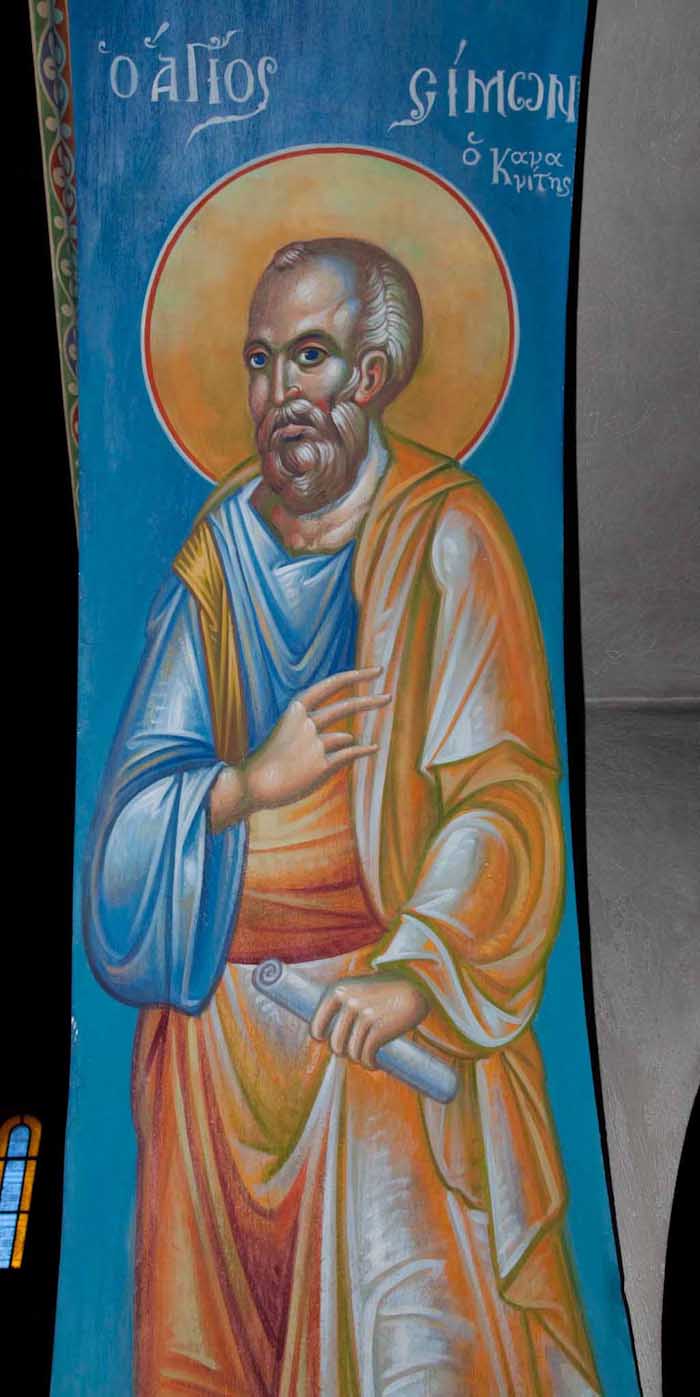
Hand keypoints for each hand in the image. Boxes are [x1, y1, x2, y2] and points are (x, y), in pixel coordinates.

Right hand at [209, 668, 389, 829]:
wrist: (253, 785)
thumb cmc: (269, 761)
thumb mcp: (286, 735)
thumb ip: (316, 732)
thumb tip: (350, 736)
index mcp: (295, 709)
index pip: (330, 685)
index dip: (355, 676)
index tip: (376, 670)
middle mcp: (307, 722)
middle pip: (347, 706)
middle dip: (371, 700)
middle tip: (389, 697)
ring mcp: (316, 743)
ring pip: (344, 738)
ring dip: (339, 747)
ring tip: (315, 761)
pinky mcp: (323, 765)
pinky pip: (350, 753)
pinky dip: (364, 750)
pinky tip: (373, 748)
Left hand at [309, 976, 428, 1069]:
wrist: (415, 989)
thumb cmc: (382, 993)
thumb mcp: (356, 990)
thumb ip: (339, 1006)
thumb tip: (321, 1036)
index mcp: (337, 990)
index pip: (316, 1028)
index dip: (324, 1040)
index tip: (336, 1042)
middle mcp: (348, 1001)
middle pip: (335, 1045)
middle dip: (345, 1053)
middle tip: (357, 1051)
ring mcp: (363, 1015)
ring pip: (351, 1053)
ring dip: (360, 1059)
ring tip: (367, 1057)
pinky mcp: (378, 1029)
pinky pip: (366, 1056)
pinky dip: (369, 1064)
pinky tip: (374, 1063)